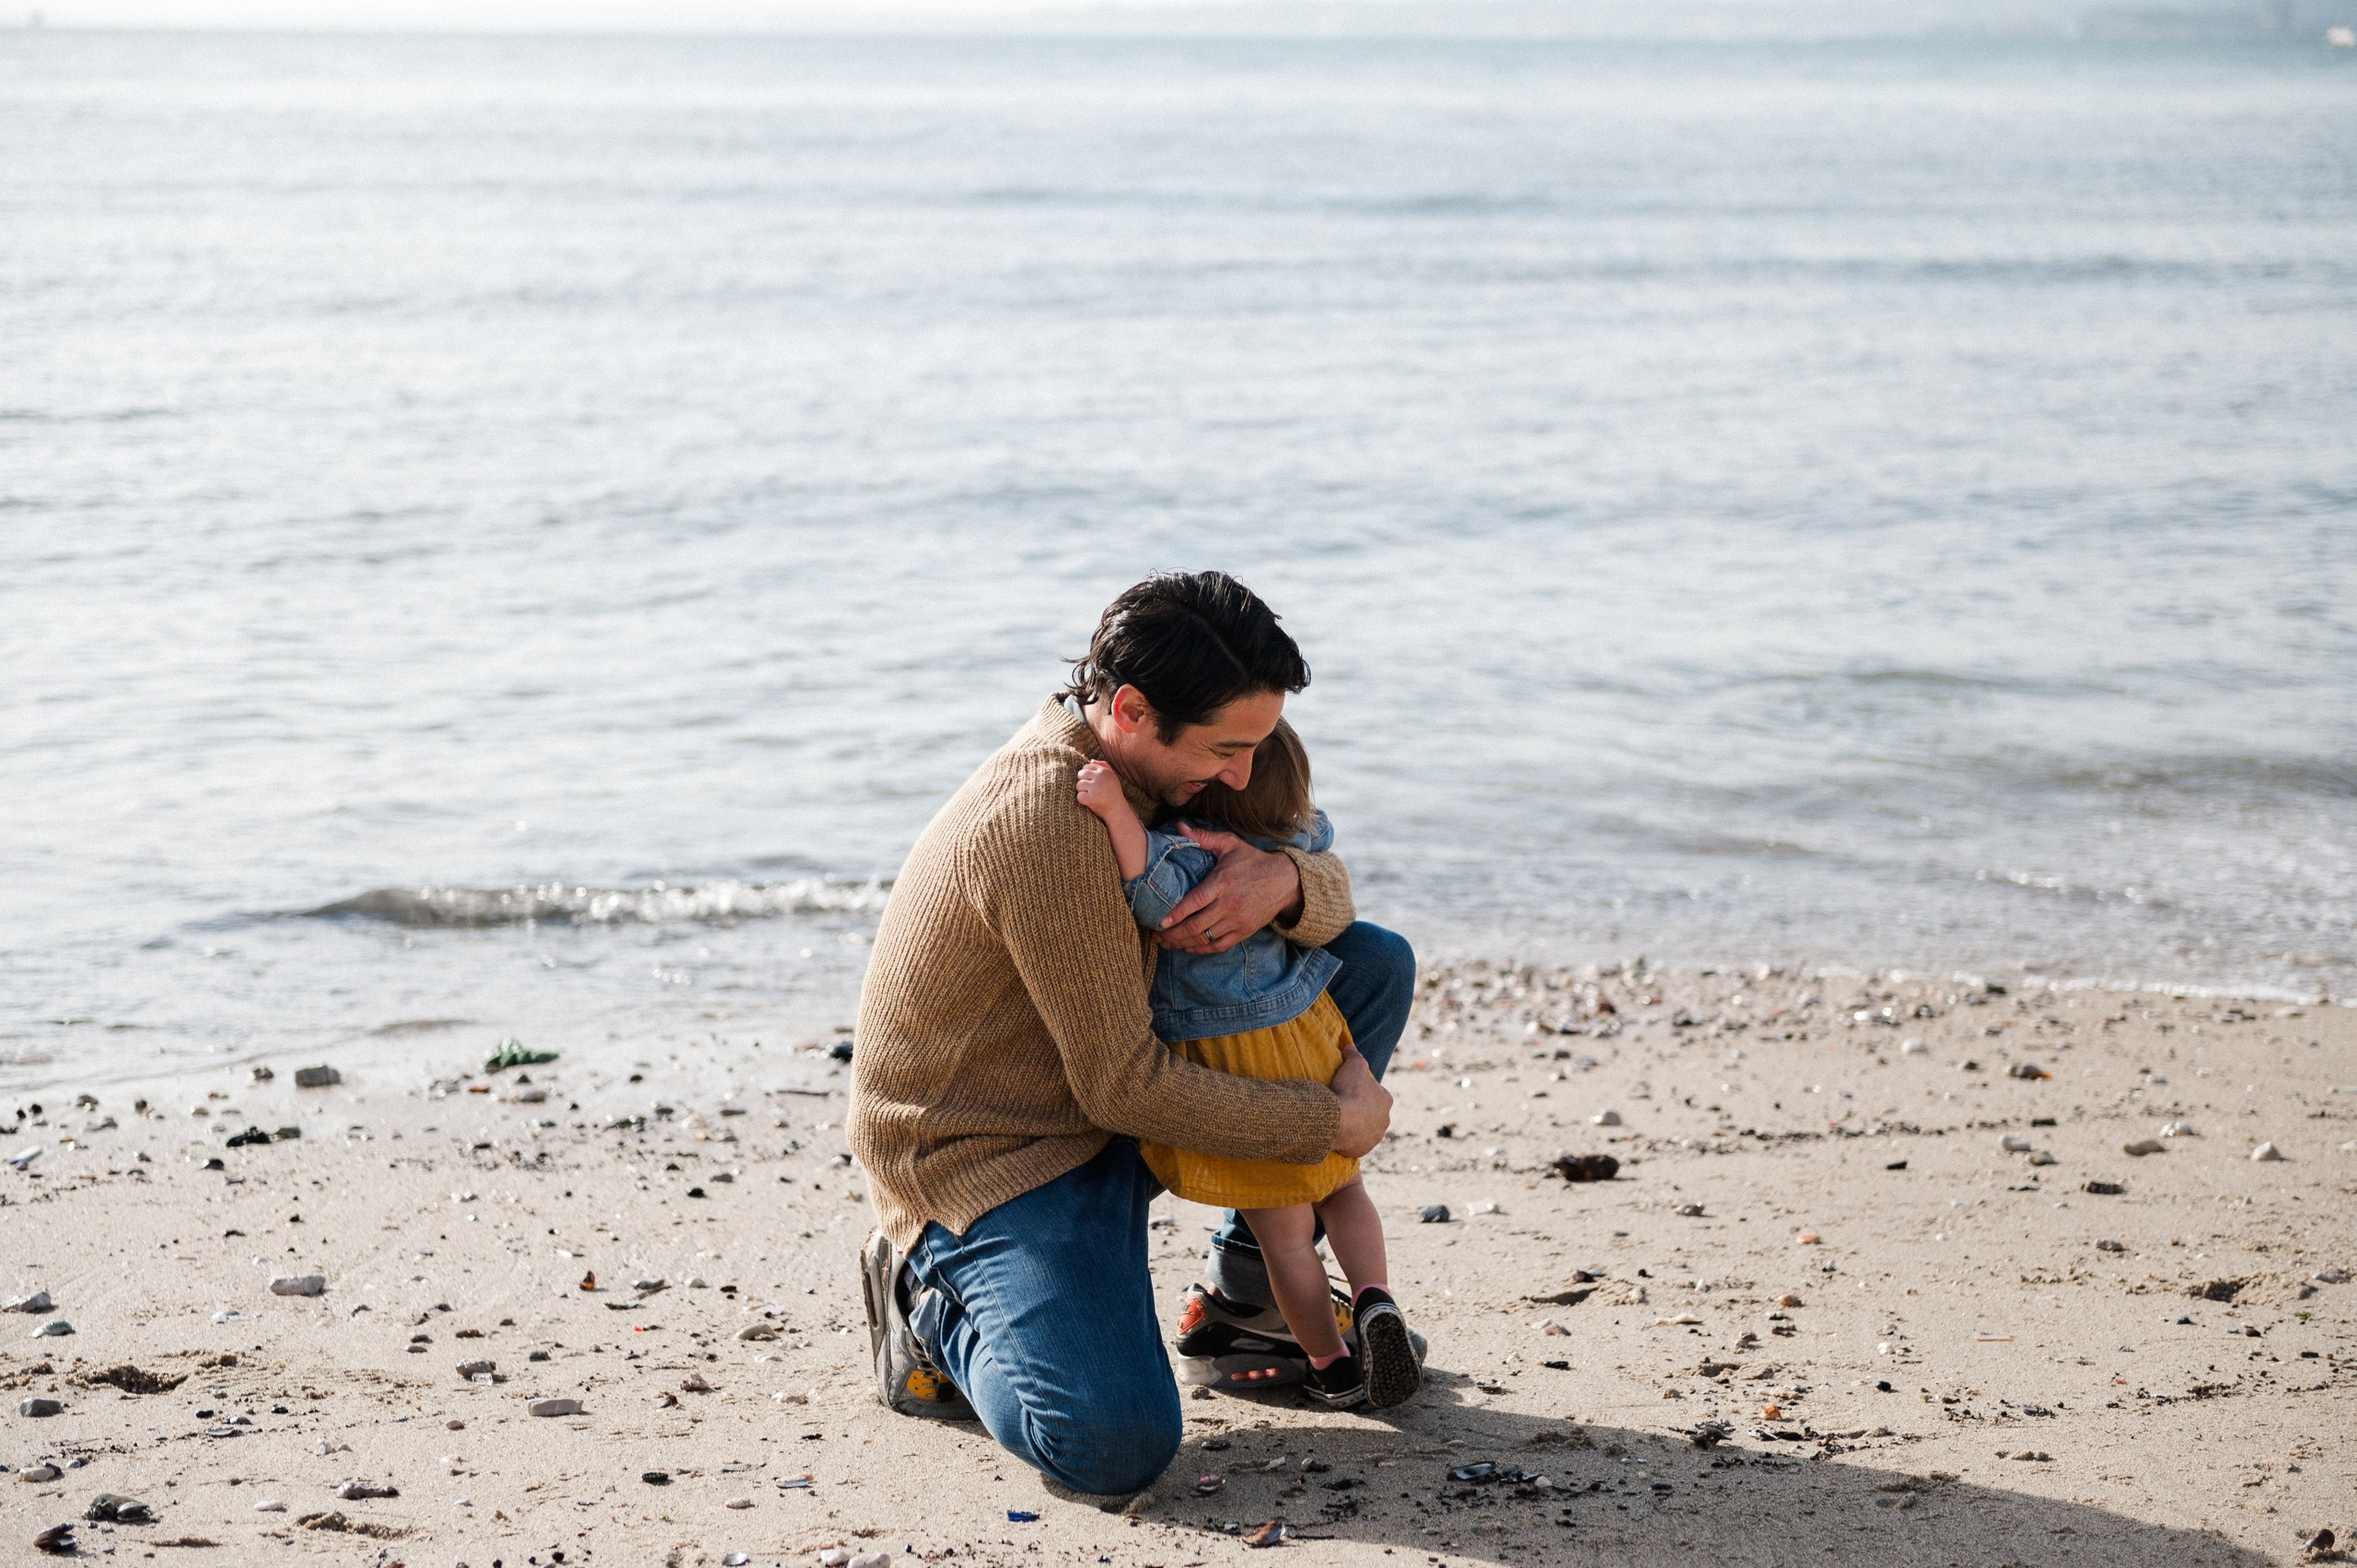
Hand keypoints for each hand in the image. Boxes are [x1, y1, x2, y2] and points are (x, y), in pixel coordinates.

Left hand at [1074, 760, 1129, 823]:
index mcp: (1104, 771)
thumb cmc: (1113, 794)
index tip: (1092, 783)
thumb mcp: (1112, 778)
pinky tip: (1088, 802)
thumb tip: (1091, 760)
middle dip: (1082, 782)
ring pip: (1078, 785)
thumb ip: (1104, 766)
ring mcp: (1096, 787)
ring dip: (1082, 791)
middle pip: (1080, 774)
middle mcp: (1100, 777)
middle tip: (1089, 790)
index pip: (1086, 767)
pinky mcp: (1092, 798)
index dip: (1086, 775)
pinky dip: (1082, 800)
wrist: (1118, 811)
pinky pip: (1079, 796)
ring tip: (1090, 796)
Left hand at [1152, 825, 1303, 953]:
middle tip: (1156, 936)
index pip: (1196, 901)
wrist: (1285, 881)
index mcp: (1223, 881)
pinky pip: (1219, 946)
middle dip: (1173, 934)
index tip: (1160, 921)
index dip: (1177, 913)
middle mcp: (1230, 904)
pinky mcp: (1244, 931)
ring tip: (1166, 943)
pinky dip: (1201, 949)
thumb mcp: (1230, 844)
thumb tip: (1178, 826)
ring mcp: (1238, 920)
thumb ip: (1203, 837)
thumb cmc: (1252, 860)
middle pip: (1197, 926)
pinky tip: (1188, 947)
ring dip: (1182, 943)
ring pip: (1205, 939)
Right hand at [1328, 1044, 1390, 1157]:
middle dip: (1361, 1110)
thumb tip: (1349, 1047)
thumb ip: (1354, 1055)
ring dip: (1356, 1126)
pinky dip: (1349, 1139)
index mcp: (1386, 1100)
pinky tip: (1338, 1132)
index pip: (1376, 1093)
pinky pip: (1356, 1143)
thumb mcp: (1353, 1064)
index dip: (1362, 1090)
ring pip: (1365, 1129)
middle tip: (1344, 1105)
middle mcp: (1385, 1120)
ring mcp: (1374, 1137)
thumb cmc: (1349, 1091)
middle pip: (1372, 1112)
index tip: (1350, 1089)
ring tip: (1340, 1120)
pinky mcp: (1363, 1150)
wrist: (1339, 1120)